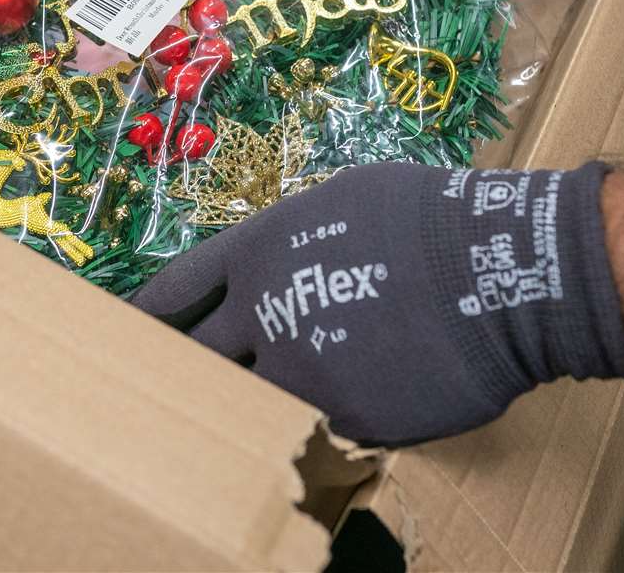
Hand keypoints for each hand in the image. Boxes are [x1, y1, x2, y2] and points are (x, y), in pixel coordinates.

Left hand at [132, 162, 623, 445]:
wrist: (500, 270)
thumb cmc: (426, 217)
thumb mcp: (339, 200)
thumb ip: (287, 238)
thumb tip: (271, 260)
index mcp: (254, 254)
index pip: (172, 291)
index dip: (145, 313)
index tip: (124, 329)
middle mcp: (263, 316)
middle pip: (192, 357)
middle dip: (179, 368)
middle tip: (166, 381)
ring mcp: (301, 373)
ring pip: (247, 400)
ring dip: (248, 401)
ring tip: (246, 404)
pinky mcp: (346, 420)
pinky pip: (314, 424)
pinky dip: (319, 417)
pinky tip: (345, 403)